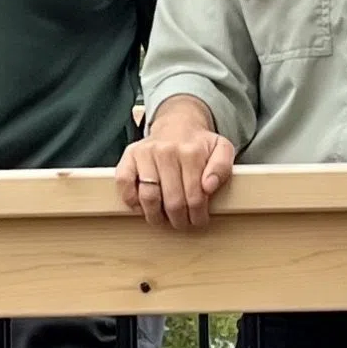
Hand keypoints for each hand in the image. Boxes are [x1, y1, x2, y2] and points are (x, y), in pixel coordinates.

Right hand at [118, 122, 238, 232]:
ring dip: (156, 216)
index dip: (198, 215)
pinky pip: (124, 184)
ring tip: (163, 218)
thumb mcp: (221, 149)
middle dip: (179, 219)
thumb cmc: (198, 144)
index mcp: (191, 152)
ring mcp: (145, 153)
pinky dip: (132, 200)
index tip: (199, 220)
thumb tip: (209, 186)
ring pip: (148, 197)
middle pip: (172, 201)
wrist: (177, 125)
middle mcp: (166, 151)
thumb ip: (222, 167)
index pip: (195, 197)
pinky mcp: (129, 156)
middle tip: (183, 222)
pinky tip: (143, 205)